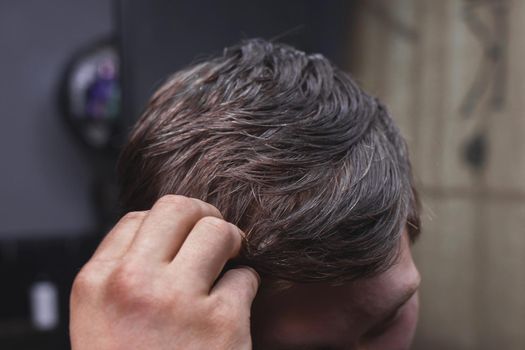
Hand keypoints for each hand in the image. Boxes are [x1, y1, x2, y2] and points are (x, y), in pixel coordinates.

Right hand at [70, 195, 259, 349]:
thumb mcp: (101, 321)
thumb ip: (123, 275)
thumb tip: (164, 234)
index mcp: (96, 283)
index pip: (137, 218)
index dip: (166, 225)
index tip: (181, 238)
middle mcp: (133, 285)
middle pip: (178, 209)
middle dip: (203, 217)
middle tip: (215, 235)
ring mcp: (178, 301)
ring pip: (218, 232)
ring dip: (230, 246)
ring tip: (229, 265)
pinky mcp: (222, 323)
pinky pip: (247, 278)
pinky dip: (246, 290)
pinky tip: (233, 311)